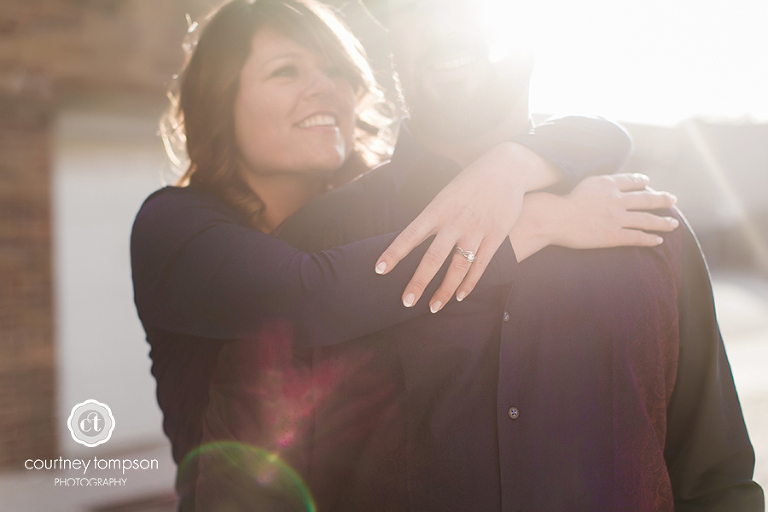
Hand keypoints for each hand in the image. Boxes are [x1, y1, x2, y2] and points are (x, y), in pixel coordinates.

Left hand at [373, 141, 566, 312]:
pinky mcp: (495, 236)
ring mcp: (476, 230)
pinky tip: (459, 296)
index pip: (410, 235)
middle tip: (406, 302)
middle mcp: (455, 221)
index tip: (379, 270)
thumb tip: (412, 241)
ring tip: (433, 307)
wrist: (506, 168)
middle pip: (433, 258)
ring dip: (445, 290)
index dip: (394, 253)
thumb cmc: (468, 184)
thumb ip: (431, 218)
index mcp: (437, 209)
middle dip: (418, 282)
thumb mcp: (445, 195)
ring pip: (458, 267)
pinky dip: (469, 283)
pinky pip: (480, 265)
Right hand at [510, 174, 678, 261]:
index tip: (647, 183)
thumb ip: (598, 185)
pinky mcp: (612, 235)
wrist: (554, 218)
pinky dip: (650, 239)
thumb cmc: (561, 203)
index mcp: (607, 183)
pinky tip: (659, 240)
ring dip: (663, 222)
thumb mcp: (583, 185)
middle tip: (673, 199)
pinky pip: (637, 237)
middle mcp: (616, 199)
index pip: (631, 181)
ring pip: (646, 219)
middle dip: (662, 199)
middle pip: (646, 199)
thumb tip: (608, 187)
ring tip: (674, 223)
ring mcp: (616, 218)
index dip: (641, 182)